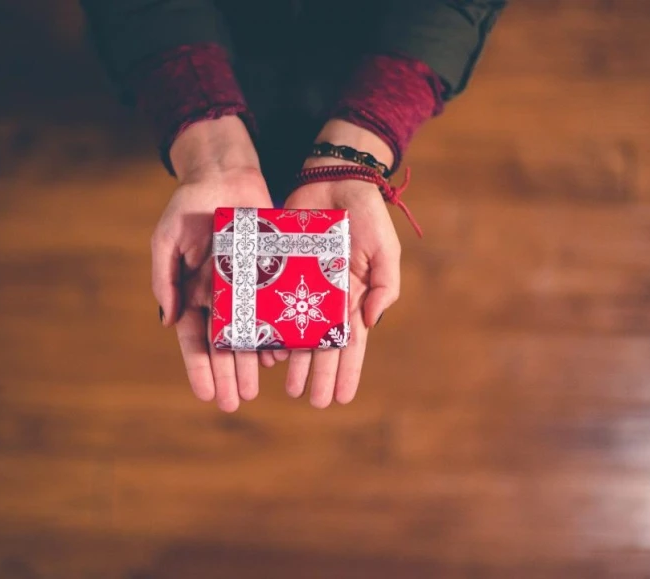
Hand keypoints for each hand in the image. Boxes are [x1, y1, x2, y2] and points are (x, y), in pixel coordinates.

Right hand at [153, 116, 272, 411]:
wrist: (226, 175)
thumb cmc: (190, 205)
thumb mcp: (168, 238)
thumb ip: (165, 278)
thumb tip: (168, 321)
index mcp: (193, 293)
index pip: (195, 339)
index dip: (199, 368)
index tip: (206, 394)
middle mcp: (221, 297)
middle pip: (223, 346)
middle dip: (227, 375)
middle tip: (235, 402)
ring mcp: (247, 289)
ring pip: (249, 334)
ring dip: (250, 363)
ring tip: (255, 388)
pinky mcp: (270, 276)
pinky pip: (274, 310)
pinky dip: (276, 333)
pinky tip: (280, 355)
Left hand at [276, 120, 401, 407]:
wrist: (332, 178)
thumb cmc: (365, 214)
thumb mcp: (384, 249)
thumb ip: (384, 285)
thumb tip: (371, 322)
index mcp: (353, 297)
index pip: (351, 343)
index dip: (348, 371)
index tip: (343, 398)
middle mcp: (326, 298)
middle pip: (322, 345)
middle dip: (319, 374)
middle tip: (312, 401)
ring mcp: (301, 286)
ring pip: (296, 332)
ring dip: (294, 361)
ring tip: (288, 386)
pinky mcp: (278, 271)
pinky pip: (271, 305)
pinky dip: (270, 328)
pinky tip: (265, 351)